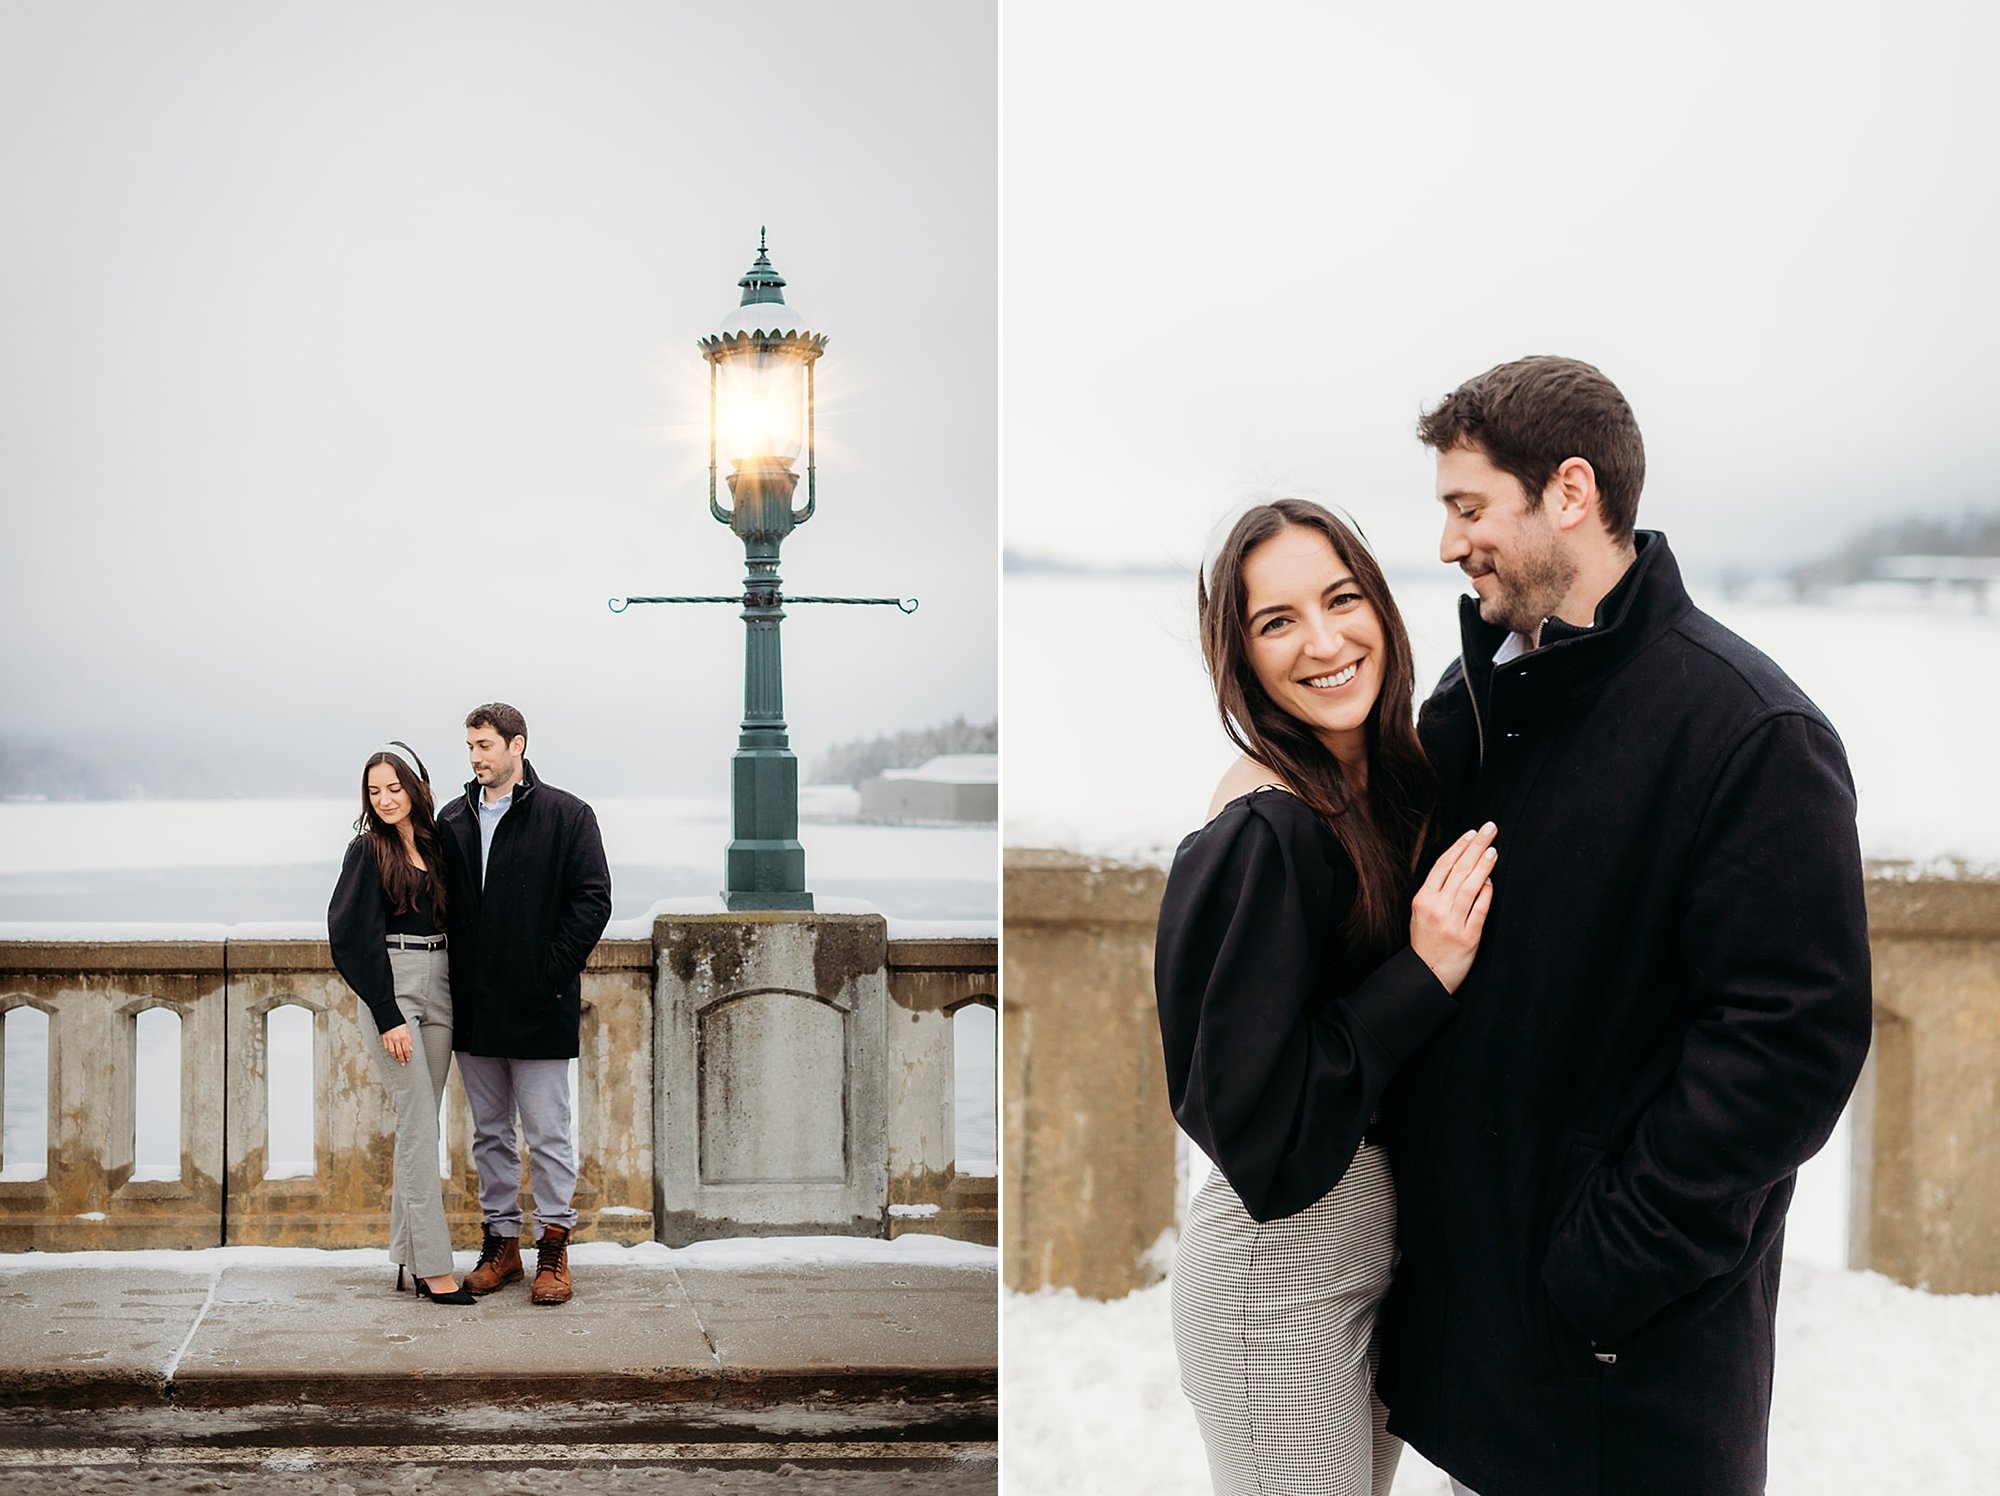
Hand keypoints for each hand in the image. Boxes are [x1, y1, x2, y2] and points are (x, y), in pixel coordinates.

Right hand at [382, 1023, 412, 1065]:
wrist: (390, 1018)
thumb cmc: (400, 1024)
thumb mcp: (407, 1031)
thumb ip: (409, 1040)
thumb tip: (410, 1049)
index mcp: (404, 1037)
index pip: (406, 1049)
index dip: (407, 1055)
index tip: (408, 1059)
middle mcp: (397, 1039)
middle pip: (400, 1052)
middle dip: (402, 1059)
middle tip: (403, 1063)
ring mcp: (390, 1040)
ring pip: (392, 1052)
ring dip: (395, 1057)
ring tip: (397, 1060)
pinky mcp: (385, 1039)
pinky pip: (387, 1048)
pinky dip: (389, 1052)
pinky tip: (391, 1054)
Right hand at [1410, 822, 1497, 993]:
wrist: (1427, 975)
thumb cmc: (1427, 941)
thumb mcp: (1421, 913)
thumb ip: (1437, 891)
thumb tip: (1461, 866)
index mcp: (1423, 899)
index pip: (1443, 865)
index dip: (1459, 846)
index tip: (1472, 832)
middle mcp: (1436, 908)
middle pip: (1458, 870)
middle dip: (1476, 846)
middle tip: (1490, 829)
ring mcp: (1452, 923)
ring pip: (1470, 887)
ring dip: (1483, 866)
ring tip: (1493, 850)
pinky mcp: (1468, 938)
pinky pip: (1480, 910)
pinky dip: (1487, 893)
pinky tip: (1492, 881)